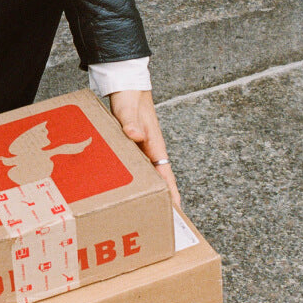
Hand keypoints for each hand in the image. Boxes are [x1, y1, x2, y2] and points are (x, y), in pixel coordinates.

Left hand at [108, 89, 180, 207]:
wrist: (126, 84)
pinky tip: (132, 189)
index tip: (176, 208)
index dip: (170, 191)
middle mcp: (150, 148)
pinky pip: (136, 167)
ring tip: (150, 210)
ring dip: (151, 190)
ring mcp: (142, 148)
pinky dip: (138, 180)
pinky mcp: (132, 146)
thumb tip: (136, 135)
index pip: (165, 172)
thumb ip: (130, 121)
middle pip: (159, 178)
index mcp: (153, 143)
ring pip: (148, 174)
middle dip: (163, 197)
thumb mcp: (126, 108)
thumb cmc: (129, 96)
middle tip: (163, 218)